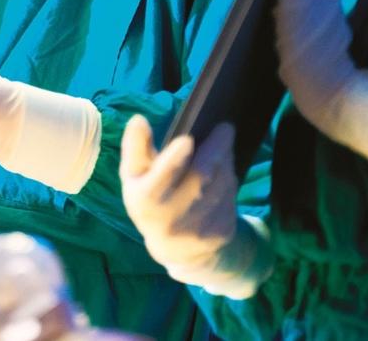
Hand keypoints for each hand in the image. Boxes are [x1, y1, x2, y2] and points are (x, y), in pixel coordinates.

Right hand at [120, 117, 240, 287]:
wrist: (177, 249)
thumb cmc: (152, 199)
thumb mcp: (136, 177)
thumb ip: (136, 148)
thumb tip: (138, 119)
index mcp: (144, 200)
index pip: (158, 179)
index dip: (172, 160)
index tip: (186, 140)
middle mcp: (169, 219)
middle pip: (199, 177)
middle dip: (215, 149)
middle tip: (225, 128)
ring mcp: (196, 229)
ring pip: (219, 184)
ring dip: (225, 161)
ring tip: (223, 146)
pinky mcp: (219, 233)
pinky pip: (231, 198)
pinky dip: (230, 180)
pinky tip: (225, 173)